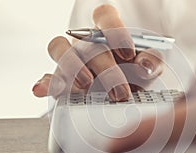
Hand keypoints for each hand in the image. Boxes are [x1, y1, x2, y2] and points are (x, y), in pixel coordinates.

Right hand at [32, 5, 163, 100]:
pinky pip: (47, 76)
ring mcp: (71, 58)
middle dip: (104, 67)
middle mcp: (87, 41)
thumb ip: (152, 61)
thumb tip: (145, 65)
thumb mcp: (149, 66)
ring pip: (59, 48)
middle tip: (119, 90)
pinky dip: (45, 83)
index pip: (105, 16)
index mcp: (108, 31)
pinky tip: (43, 89)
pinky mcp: (60, 78)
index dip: (115, 31)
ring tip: (86, 84)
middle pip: (87, 41)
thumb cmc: (135, 73)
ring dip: (72, 66)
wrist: (124, 93)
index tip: (128, 53)